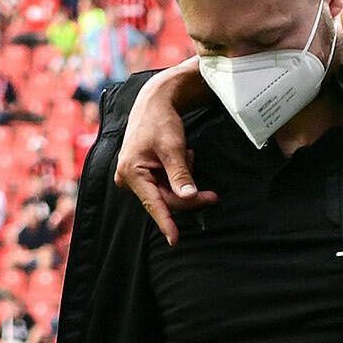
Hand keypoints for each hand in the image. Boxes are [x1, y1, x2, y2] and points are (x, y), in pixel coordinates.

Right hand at [114, 64, 212, 243]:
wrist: (154, 102)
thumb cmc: (160, 121)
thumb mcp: (174, 148)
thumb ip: (181, 175)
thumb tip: (190, 197)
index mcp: (132, 172)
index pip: (154, 203)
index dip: (166, 222)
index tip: (174, 240)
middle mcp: (129, 179)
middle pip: (165, 200)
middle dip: (188, 194)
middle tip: (213, 195)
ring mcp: (136, 177)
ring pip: (168, 193)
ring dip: (183, 178)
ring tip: (186, 155)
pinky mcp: (143, 174)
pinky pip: (166, 184)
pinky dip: (178, 173)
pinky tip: (181, 156)